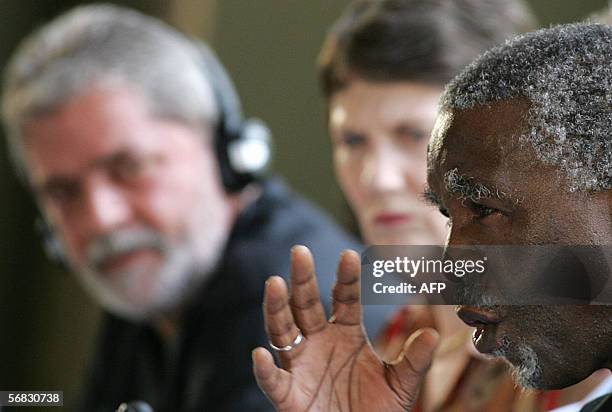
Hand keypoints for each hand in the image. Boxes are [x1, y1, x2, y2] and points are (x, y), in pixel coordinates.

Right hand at [252, 246, 438, 411]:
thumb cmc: (376, 410)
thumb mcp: (401, 385)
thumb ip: (414, 361)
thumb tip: (432, 334)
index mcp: (346, 334)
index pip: (344, 299)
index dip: (346, 278)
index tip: (349, 255)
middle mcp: (319, 343)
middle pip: (306, 305)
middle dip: (303, 279)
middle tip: (300, 252)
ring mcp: (301, 366)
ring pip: (283, 331)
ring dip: (277, 308)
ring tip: (274, 283)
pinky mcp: (289, 395)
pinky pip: (273, 381)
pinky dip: (265, 370)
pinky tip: (260, 354)